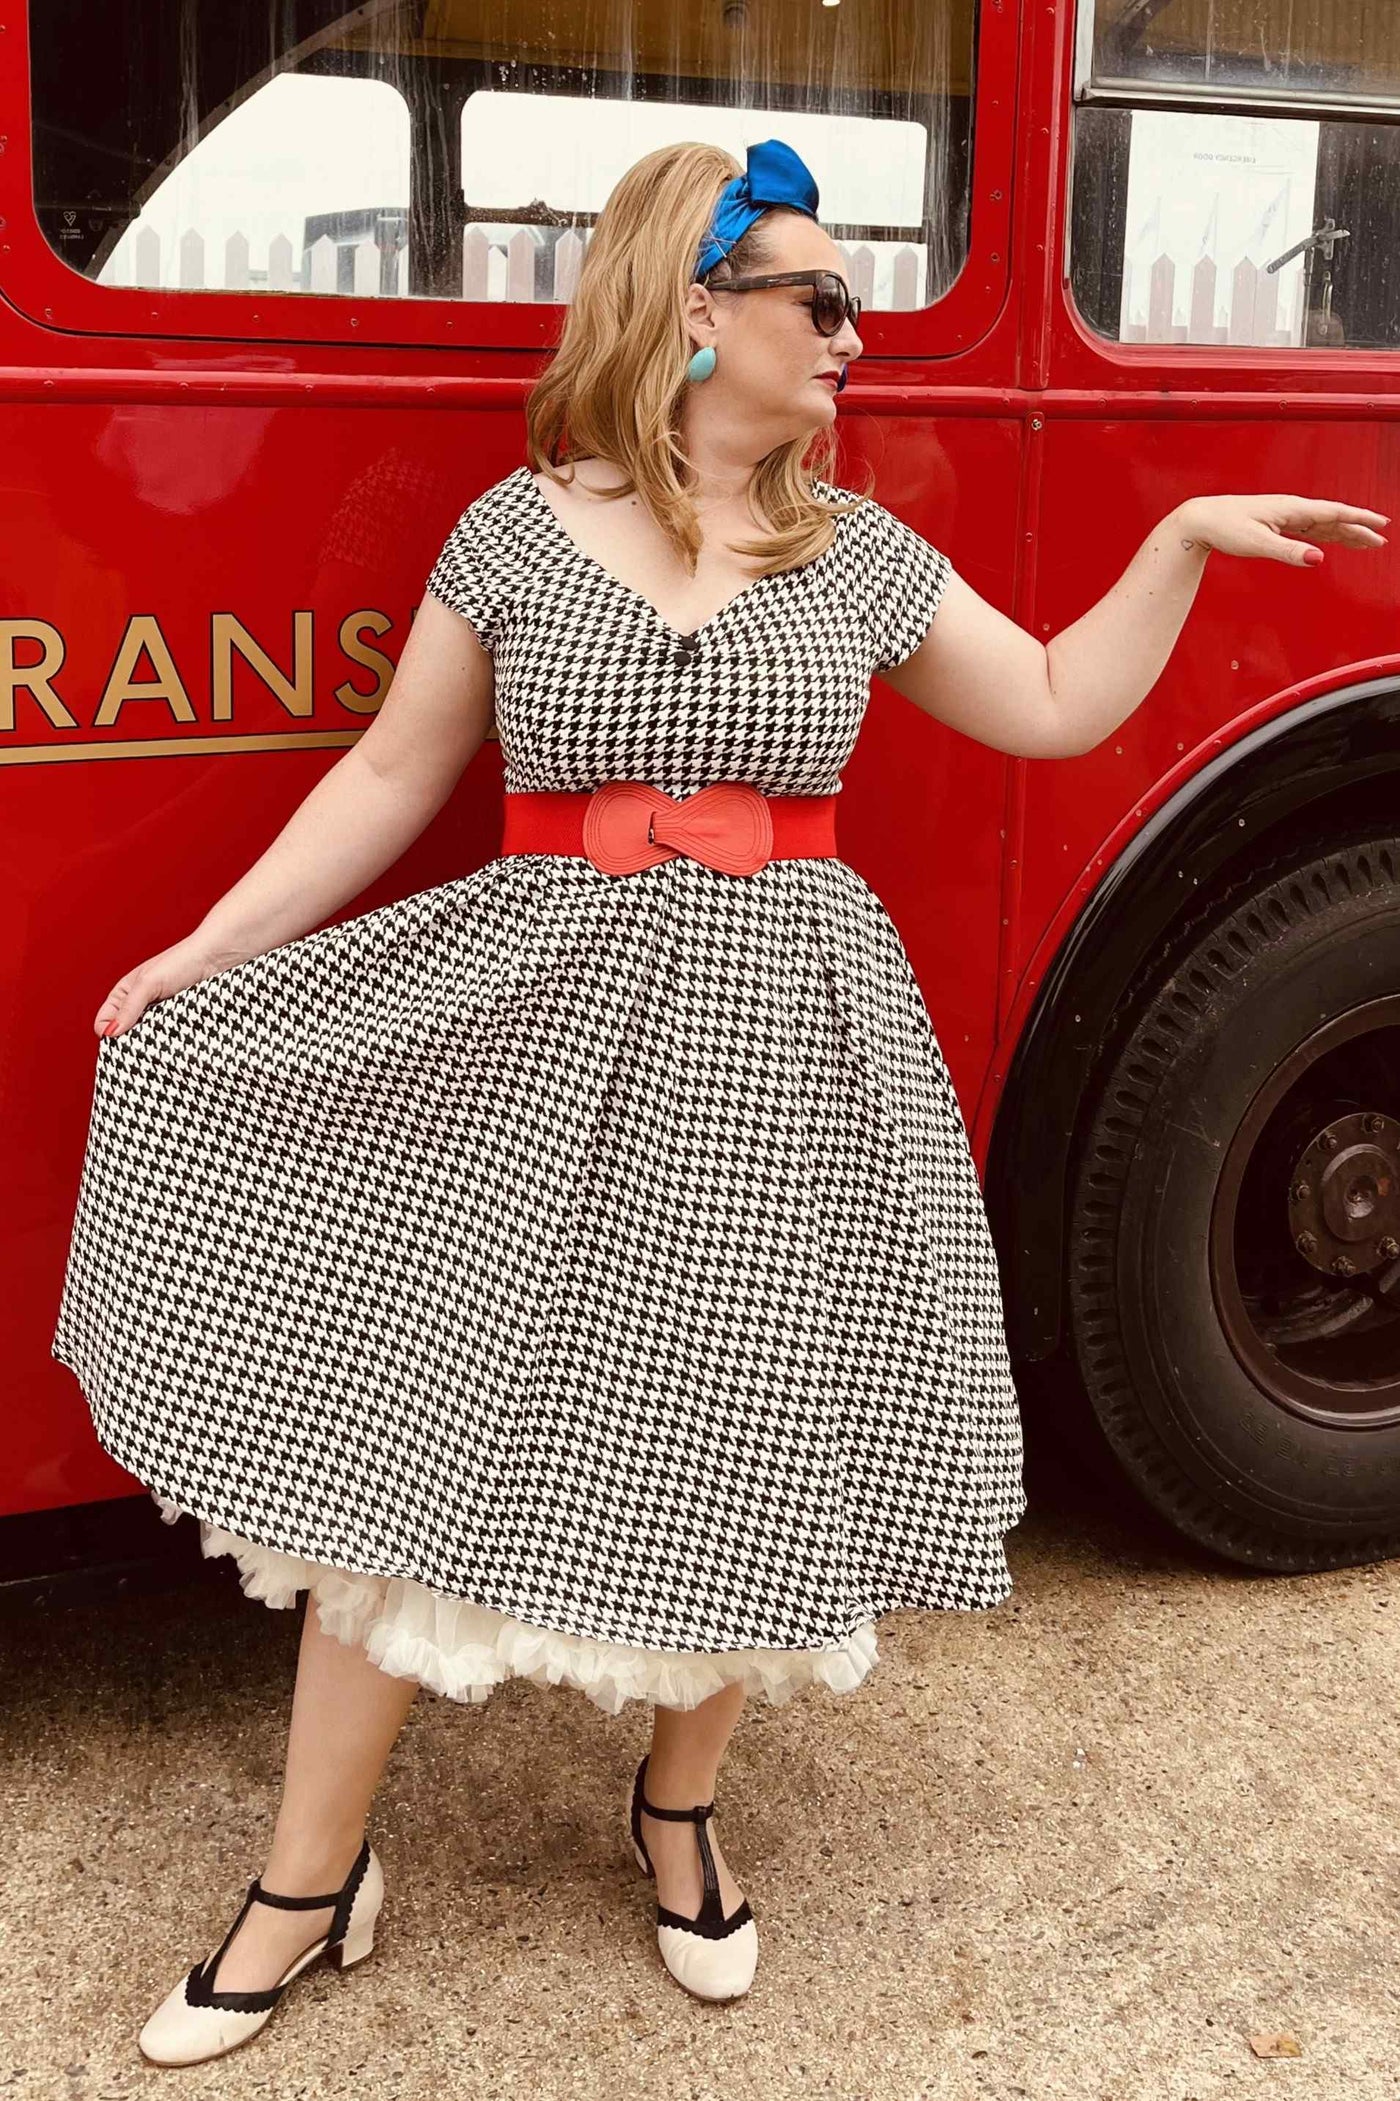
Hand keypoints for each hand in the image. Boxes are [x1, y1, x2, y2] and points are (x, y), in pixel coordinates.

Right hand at [94, 934, 249, 1039]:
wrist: (219, 958)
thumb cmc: (183, 961)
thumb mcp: (149, 983)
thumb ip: (128, 1008)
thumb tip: (109, 1034)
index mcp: (125, 995)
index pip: (104, 1023)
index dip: (108, 1034)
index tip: (118, 1042)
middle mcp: (141, 1008)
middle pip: (125, 1037)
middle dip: (130, 1043)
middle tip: (141, 1046)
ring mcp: (161, 1018)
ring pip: (148, 1042)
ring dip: (153, 1045)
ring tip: (161, 1044)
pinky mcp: (182, 1025)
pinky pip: (171, 1043)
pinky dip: (171, 1046)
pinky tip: (175, 1047)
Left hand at [1174, 493, 1388, 566]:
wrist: (1202, 519)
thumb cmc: (1225, 527)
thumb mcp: (1258, 543)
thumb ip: (1289, 552)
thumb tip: (1318, 559)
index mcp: (1291, 509)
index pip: (1334, 512)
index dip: (1359, 519)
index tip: (1381, 525)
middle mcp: (1292, 509)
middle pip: (1334, 518)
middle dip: (1359, 528)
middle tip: (1381, 540)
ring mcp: (1286, 515)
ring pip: (1324, 523)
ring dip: (1346, 531)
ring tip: (1367, 541)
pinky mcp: (1278, 523)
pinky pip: (1311, 528)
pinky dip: (1327, 533)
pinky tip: (1335, 539)